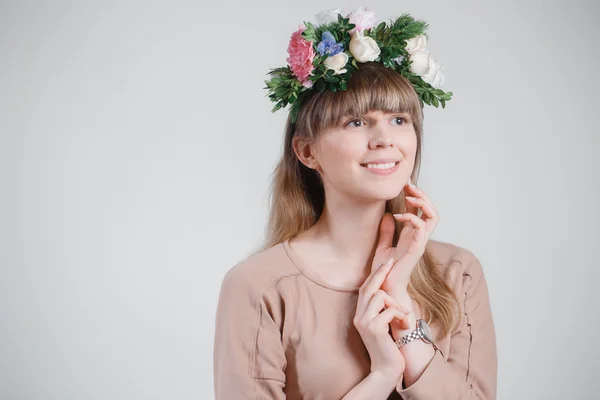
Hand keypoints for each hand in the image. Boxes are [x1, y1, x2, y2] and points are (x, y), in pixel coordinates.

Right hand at [353, 256, 412, 381]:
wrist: (386, 370)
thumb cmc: (389, 348)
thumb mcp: (383, 325)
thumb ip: (383, 310)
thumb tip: (390, 293)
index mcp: (360, 314)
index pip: (365, 289)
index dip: (375, 274)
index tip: (385, 262)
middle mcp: (359, 316)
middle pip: (368, 287)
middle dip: (381, 273)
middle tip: (392, 262)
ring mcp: (365, 322)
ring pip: (380, 296)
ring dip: (396, 304)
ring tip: (404, 317)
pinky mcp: (374, 329)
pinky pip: (389, 311)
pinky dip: (401, 316)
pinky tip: (405, 325)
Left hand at [374, 180, 439, 294]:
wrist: (385, 287)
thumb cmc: (385, 270)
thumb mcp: (383, 245)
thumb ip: (387, 231)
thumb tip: (387, 215)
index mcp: (412, 235)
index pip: (421, 211)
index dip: (416, 196)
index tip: (405, 186)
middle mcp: (419, 237)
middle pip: (431, 210)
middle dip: (422, 195)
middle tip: (409, 186)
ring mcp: (420, 242)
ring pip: (433, 217)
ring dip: (423, 203)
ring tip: (409, 197)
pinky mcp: (416, 249)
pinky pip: (422, 228)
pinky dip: (412, 218)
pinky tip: (398, 215)